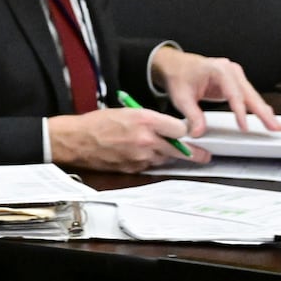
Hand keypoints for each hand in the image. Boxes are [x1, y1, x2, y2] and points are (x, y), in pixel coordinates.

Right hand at [50, 107, 210, 172]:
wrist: (76, 140)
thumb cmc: (96, 123)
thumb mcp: (126, 112)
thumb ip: (150, 120)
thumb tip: (168, 128)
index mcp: (145, 120)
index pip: (180, 128)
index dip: (185, 130)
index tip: (189, 132)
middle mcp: (146, 139)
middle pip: (179, 149)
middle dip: (193, 153)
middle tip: (204, 156)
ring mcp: (140, 156)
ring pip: (164, 158)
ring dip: (165, 155)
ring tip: (159, 150)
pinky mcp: (133, 168)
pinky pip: (149, 165)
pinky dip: (149, 161)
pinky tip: (139, 154)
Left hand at [150, 48, 280, 136]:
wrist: (175, 65)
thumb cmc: (178, 76)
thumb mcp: (181, 97)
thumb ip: (192, 115)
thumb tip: (199, 131)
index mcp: (218, 70)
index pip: (233, 94)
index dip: (240, 112)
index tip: (244, 126)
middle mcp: (230, 70)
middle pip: (249, 94)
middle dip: (263, 112)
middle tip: (274, 127)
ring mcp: (235, 75)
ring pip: (252, 95)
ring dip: (263, 111)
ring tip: (274, 126)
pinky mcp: (235, 82)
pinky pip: (248, 96)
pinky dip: (256, 107)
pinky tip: (265, 116)